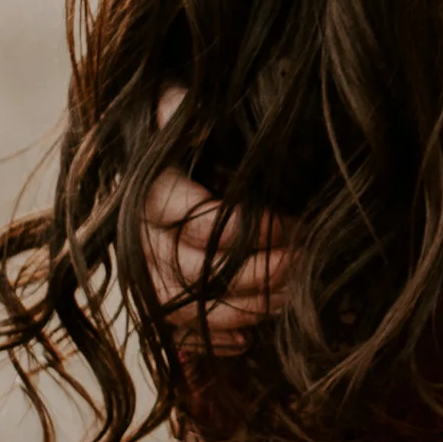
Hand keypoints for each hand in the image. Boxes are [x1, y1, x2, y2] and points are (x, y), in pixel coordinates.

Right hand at [148, 96, 293, 350]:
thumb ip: (178, 107)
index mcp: (148, 192)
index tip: (296, 224)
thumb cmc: (174, 120)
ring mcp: (143, 270)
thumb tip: (199, 125)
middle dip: (255, 275)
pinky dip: (211, 341)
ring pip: (184, 309)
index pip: (201, 223)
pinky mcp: (152, 295)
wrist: (145, 142)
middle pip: (194, 274)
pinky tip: (250, 340)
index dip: (253, 230)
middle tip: (302, 266)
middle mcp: (140, 238)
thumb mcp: (173, 100)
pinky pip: (175, 332)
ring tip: (291, 300)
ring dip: (242, 311)